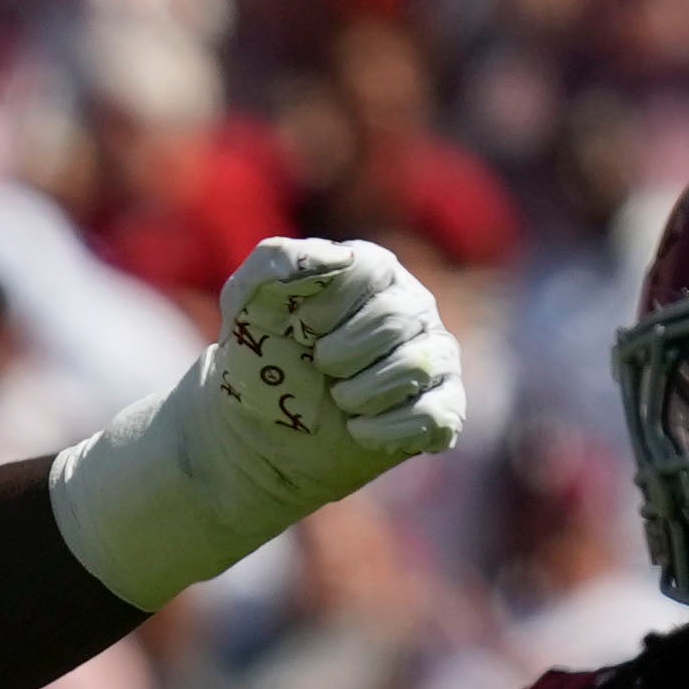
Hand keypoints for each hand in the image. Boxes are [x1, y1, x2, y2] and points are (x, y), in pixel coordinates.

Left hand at [211, 237, 466, 492]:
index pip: (372, 268)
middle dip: (340, 354)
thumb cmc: (262, 356)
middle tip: (318, 369)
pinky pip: (434, 415)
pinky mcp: (441, 408)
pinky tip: (357, 430)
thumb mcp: (247, 302)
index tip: (301, 328)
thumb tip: (331, 257)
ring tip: (337, 400)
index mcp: (374, 273)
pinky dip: (387, 428)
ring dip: (361, 392)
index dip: (330, 305)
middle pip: (396, 318)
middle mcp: (413, 309)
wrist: (262, 430)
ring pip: (417, 365)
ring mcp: (432, 357)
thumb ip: (275, 262)